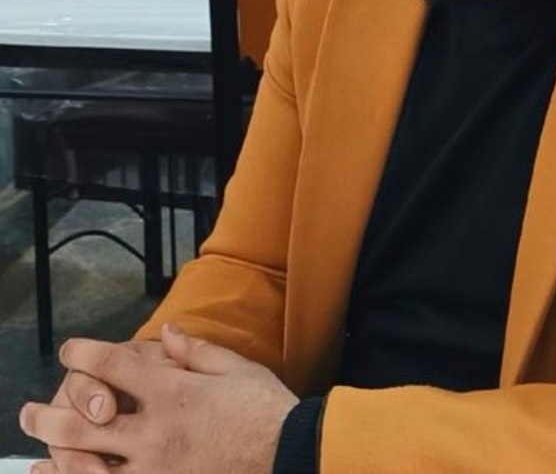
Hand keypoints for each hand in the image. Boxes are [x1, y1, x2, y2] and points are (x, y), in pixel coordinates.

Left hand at [20, 324, 298, 473]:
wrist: (290, 454)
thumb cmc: (266, 409)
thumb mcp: (236, 367)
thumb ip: (195, 350)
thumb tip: (166, 332)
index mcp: (174, 391)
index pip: (115, 364)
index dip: (85, 353)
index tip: (71, 349)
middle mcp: (155, 431)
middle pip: (84, 421)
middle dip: (49, 413)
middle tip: (29, 411)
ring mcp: (154, 470)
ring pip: (86, 467)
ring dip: (55, 457)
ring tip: (38, 453)